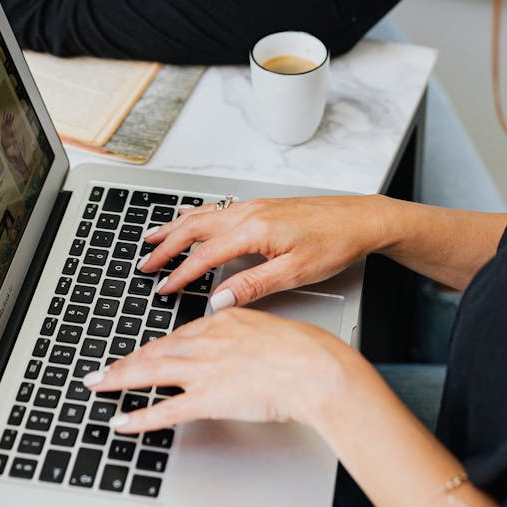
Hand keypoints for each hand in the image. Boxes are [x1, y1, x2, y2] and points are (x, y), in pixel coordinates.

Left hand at [84, 307, 346, 432]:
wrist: (312, 368)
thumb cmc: (303, 349)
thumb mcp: (268, 327)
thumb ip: (245, 333)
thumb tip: (240, 340)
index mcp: (222, 321)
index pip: (178, 335)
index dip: (154, 348)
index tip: (140, 354)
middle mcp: (207, 341)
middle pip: (156, 351)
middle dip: (125, 362)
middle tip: (101, 370)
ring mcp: (205, 370)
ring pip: (152, 372)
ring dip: (120, 380)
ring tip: (99, 386)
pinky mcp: (208, 399)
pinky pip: (166, 409)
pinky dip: (141, 417)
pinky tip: (123, 422)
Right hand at [138, 193, 386, 305]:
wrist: (361, 218)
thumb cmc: (335, 243)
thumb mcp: (295, 273)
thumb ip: (253, 286)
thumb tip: (220, 301)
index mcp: (254, 230)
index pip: (206, 255)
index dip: (181, 274)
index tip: (163, 287)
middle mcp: (250, 213)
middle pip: (195, 228)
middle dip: (167, 246)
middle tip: (145, 263)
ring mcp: (255, 206)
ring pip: (204, 214)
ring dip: (176, 227)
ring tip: (154, 236)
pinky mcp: (263, 206)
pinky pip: (218, 208)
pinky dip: (196, 214)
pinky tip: (191, 216)